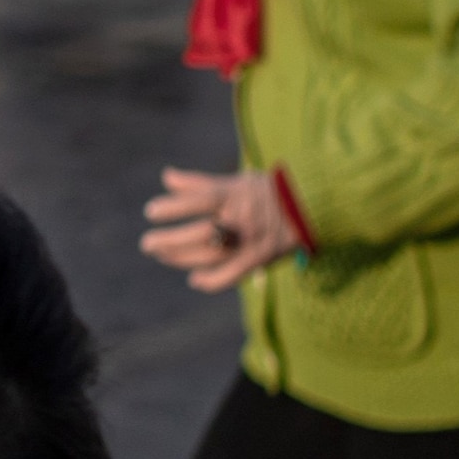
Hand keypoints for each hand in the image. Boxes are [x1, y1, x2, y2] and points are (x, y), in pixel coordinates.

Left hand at [141, 167, 302, 292]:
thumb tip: (166, 177)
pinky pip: (231, 275)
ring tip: (161, 255)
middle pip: (200, 233)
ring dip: (181, 258)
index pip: (199, 200)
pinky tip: (194, 280)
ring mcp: (249, 241)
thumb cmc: (266, 190)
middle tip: (147, 243)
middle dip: (170, 240)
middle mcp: (240, 219)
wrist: (311, 206)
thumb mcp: (235, 181)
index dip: (173, 207)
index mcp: (234, 195)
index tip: (151, 212)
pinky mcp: (258, 258)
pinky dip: (211, 281)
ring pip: (210, 255)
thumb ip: (199, 182)